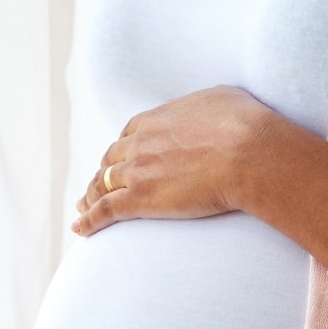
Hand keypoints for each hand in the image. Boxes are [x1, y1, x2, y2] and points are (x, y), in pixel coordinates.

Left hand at [73, 86, 276, 236]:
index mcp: (156, 119)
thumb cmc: (244, 124)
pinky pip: (105, 210)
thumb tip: (194, 107)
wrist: (248, 151)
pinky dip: (89, 219)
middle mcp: (140, 142)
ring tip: (84, 208)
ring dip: (91, 196)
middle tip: (98, 185)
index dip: (122, 149)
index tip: (122, 159)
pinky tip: (79, 229)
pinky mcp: (141, 198)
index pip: (128, 134)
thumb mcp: (219, 99)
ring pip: (102, 185)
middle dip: (103, 172)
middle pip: (111, 159)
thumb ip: (199, 105)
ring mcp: (138, 170)